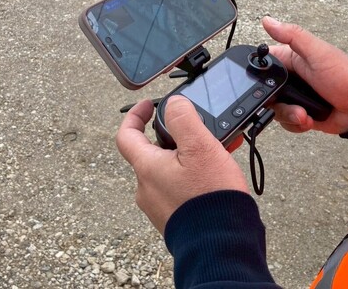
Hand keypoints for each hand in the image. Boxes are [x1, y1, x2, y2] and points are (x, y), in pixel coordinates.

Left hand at [116, 96, 249, 233]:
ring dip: (188, 158)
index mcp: (147, 168)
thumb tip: (172, 104)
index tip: (149, 105)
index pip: (126, 135)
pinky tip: (215, 175)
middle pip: (152, 152)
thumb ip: (183, 118)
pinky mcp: (174, 218)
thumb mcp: (200, 146)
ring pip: (169, 170)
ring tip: (216, 154)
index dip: (135, 115)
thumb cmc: (210, 197)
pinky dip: (193, 177)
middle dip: (175, 139)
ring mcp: (159, 206)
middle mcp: (147, 188)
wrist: (221, 244)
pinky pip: (178, 188)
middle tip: (199, 133)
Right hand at [262, 16, 347, 134]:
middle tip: (291, 103)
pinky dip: (296, 124)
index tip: (264, 84)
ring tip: (304, 114)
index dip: (257, 74)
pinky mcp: (301, 113)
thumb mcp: (318, 52)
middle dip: (276, 102)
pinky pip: (286, 122)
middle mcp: (291, 79)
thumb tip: (268, 21)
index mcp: (291, 59)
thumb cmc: (346, 76)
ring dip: (289, 115)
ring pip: (274, 110)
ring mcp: (295, 97)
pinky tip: (308, 120)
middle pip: (264, 91)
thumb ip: (293, 36)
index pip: (263, 64)